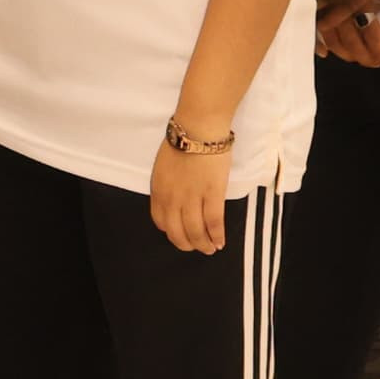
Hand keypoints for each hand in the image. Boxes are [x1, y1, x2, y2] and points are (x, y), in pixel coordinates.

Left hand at [148, 140, 231, 254]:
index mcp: (159, 191)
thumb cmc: (182, 141)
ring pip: (196, 232)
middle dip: (187, 244)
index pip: (161, 222)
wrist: (198, 129)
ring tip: (210, 249)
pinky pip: (214, 223)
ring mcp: (192, 198)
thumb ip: (166, 186)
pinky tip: (220, 242)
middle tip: (197, 248)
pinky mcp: (212, 194)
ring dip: (203, 245)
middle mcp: (173, 199)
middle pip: (177, 232)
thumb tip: (173, 199)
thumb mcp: (163, 167)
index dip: (171, 232)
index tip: (180, 235)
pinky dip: (217, 236)